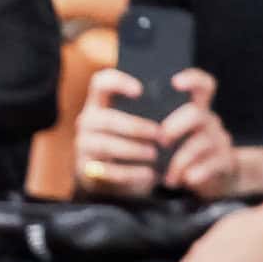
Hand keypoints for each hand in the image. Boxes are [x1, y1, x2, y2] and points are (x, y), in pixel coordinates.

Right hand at [73, 67, 158, 197]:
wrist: (118, 179)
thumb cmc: (136, 142)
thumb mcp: (140, 123)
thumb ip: (154, 108)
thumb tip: (178, 93)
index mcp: (100, 103)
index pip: (100, 83)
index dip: (118, 82)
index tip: (140, 91)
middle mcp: (87, 121)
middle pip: (107, 118)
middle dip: (136, 126)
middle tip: (161, 134)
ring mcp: (84, 145)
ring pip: (106, 145)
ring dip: (134, 150)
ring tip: (155, 154)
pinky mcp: (86, 169)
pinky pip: (109, 171)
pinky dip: (132, 173)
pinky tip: (150, 174)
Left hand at [158, 68, 236, 198]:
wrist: (212, 183)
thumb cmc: (181, 155)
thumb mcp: (172, 137)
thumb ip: (156, 126)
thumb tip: (125, 123)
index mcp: (195, 110)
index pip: (202, 85)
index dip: (192, 79)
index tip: (175, 82)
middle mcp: (209, 121)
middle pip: (195, 113)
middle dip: (174, 127)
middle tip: (161, 142)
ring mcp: (219, 141)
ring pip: (199, 144)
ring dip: (179, 162)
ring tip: (168, 177)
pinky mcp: (226, 161)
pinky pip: (212, 164)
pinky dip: (194, 174)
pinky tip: (185, 180)